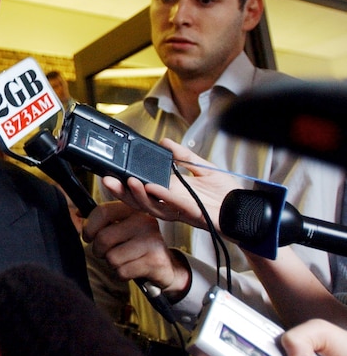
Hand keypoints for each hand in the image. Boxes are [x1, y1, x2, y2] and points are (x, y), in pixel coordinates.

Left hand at [82, 200, 189, 299]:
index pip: (102, 212)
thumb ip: (102, 220)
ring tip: (124, 260)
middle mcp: (144, 221)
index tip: (88, 237)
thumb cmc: (136, 246)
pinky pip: (122, 271)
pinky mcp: (155, 261)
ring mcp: (151, 241)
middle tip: (108, 253)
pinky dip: (121, 274)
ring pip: (111, 257)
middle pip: (103, 238)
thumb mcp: (122, 227)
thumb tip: (77, 213)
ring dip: (112, 264)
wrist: (166, 266)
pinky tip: (131, 269)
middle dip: (99, 250)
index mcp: (132, 209)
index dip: (89, 227)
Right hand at [102, 138, 239, 231]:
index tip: (113, 172)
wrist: (248, 208)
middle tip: (107, 180)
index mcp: (172, 192)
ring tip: (128, 181)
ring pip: (151, 207)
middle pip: (139, 201)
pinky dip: (161, 196)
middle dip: (121, 192)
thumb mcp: (203, 167)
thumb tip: (165, 142)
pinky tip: (151, 187)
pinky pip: (174, 206)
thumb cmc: (228, 194)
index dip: (126, 183)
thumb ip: (183, 155)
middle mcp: (172, 203)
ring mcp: (181, 210)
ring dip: (137, 195)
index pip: (142, 189)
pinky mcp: (194, 214)